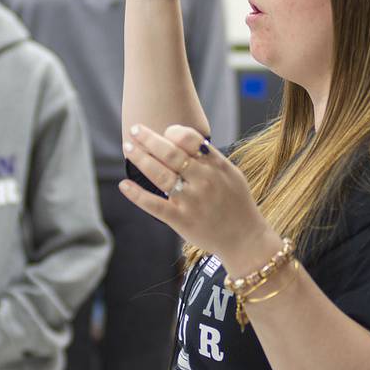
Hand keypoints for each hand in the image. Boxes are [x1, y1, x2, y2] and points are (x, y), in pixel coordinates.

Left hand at [119, 123, 276, 270]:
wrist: (245, 239)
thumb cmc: (237, 205)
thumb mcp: (232, 175)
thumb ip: (211, 158)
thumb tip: (186, 140)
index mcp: (217, 166)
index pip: (190, 139)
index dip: (173, 132)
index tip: (163, 132)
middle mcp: (204, 180)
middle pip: (170, 153)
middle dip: (149, 139)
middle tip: (134, 130)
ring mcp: (191, 201)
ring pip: (160, 175)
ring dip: (140, 159)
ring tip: (128, 148)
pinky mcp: (181, 220)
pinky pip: (155, 205)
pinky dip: (137, 195)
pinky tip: (124, 185)